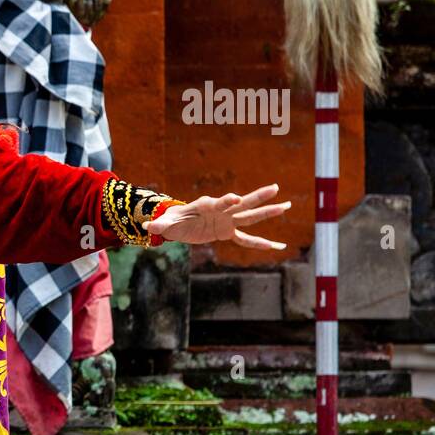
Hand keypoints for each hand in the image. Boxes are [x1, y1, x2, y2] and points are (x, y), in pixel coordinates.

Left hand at [146, 184, 289, 250]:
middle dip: (258, 197)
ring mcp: (227, 221)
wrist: (178, 222)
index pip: (219, 202)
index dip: (227, 200)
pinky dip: (260, 244)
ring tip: (287, 205)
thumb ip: (160, 224)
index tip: (236, 198)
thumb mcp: (166, 223)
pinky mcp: (228, 232)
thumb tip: (147, 225)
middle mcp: (221, 211)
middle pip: (242, 204)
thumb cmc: (172, 220)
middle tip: (275, 188)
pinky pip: (246, 240)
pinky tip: (278, 247)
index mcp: (207, 205)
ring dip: (268, 212)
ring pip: (250, 217)